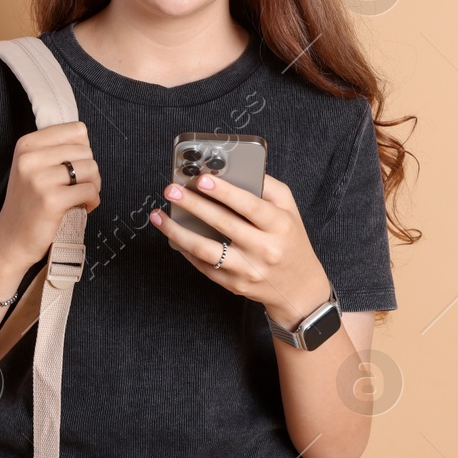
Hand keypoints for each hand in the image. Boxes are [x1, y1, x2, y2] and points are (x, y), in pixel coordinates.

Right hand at [0, 121, 99, 268]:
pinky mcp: (51, 200)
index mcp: (26, 144)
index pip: (76, 130)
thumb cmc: (29, 203)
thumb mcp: (33, 167)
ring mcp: (40, 179)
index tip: (72, 167)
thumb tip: (86, 141)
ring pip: (91, 168)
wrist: (12, 238)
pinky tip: (83, 207)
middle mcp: (30, 158)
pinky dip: (93, 201)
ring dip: (93, 185)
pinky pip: (90, 190)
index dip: (82, 150)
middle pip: (86, 150)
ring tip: (80, 196)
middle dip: (89, 170)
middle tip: (78, 187)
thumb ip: (55, 149)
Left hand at [149, 171, 332, 327]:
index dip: (224, 192)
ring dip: (177, 231)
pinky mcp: (233, 284)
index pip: (249, 206)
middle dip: (193, 205)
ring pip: (206, 250)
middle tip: (171, 190)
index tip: (201, 179)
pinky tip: (172, 234)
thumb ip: (266, 186)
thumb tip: (233, 171)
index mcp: (279, 226)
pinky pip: (203, 265)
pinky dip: (184, 249)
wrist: (299, 287)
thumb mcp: (289, 209)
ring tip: (159, 215)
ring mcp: (247, 269)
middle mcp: (264, 249)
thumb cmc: (290, 239)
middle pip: (223, 224)